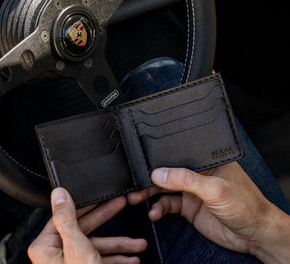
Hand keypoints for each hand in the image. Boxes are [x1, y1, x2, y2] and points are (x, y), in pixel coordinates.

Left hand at [28, 188, 146, 263]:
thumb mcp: (76, 247)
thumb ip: (67, 218)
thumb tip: (58, 194)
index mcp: (47, 245)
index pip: (68, 214)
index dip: (89, 203)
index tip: (102, 194)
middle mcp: (57, 253)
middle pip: (86, 226)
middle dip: (108, 218)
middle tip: (122, 203)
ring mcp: (71, 263)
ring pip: (97, 244)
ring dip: (120, 244)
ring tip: (138, 244)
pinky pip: (99, 259)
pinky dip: (116, 259)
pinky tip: (131, 259)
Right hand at [128, 162, 289, 263]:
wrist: (252, 234)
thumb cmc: (244, 204)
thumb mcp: (215, 188)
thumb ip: (186, 180)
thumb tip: (159, 173)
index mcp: (206, 160)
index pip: (179, 154)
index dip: (161, 157)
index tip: (143, 162)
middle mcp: (196, 173)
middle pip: (168, 171)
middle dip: (150, 177)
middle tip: (135, 184)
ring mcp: (191, 190)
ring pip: (165, 188)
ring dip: (150, 193)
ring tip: (136, 198)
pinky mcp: (188, 206)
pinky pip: (168, 205)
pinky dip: (159, 209)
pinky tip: (154, 213)